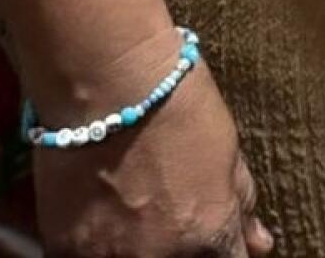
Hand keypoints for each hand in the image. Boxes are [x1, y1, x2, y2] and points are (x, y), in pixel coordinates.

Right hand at [32, 55, 269, 257]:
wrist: (110, 83)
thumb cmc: (180, 105)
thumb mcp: (228, 150)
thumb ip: (241, 205)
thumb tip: (259, 244)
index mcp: (208, 234)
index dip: (224, 251)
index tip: (211, 235)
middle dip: (182, 248)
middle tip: (166, 213)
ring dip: (137, 249)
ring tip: (131, 211)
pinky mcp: (65, 251)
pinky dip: (96, 247)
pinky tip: (100, 215)